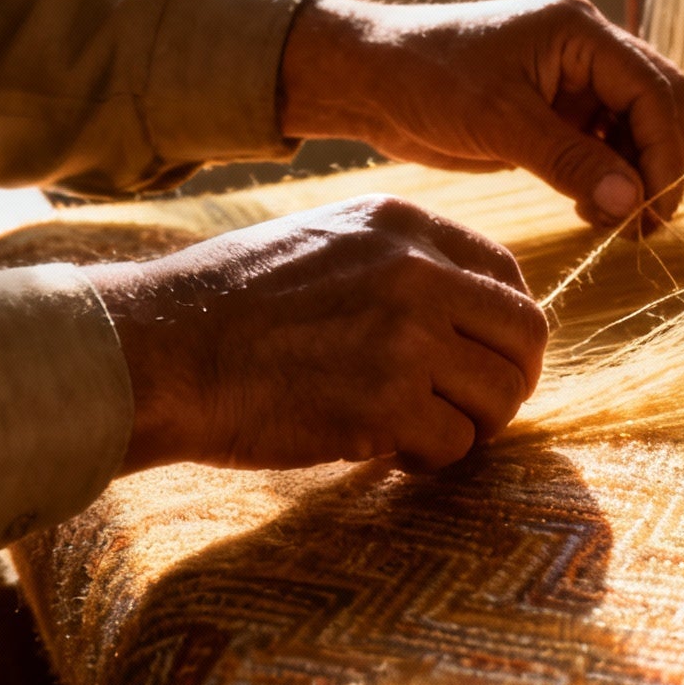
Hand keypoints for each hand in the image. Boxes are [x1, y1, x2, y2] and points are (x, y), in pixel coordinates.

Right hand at [83, 196, 547, 472]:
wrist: (159, 350)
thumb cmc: (223, 306)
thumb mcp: (318, 242)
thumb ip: (391, 262)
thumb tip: (454, 307)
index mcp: (400, 224)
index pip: (506, 273)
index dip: (503, 327)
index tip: (481, 357)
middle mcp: (416, 271)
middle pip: (524, 335)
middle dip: (507, 381)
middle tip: (469, 410)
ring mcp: (406, 337)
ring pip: (501, 395)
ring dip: (471, 426)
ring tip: (420, 433)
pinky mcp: (387, 403)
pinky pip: (454, 445)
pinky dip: (428, 459)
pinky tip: (385, 450)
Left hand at [279, 0, 683, 230]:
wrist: (370, 79)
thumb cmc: (426, 79)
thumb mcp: (499, 122)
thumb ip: (570, 161)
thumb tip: (633, 202)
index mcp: (580, 31)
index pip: (655, 89)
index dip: (665, 151)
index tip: (653, 207)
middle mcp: (586, 50)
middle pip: (659, 105)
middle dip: (661, 164)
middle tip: (646, 224)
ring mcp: (572, 81)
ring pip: (635, 129)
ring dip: (635, 177)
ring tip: (616, 225)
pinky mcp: (553, 112)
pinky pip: (603, 145)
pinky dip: (607, 179)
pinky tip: (591, 210)